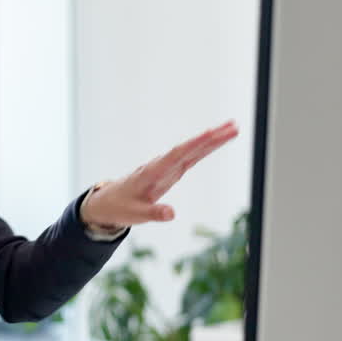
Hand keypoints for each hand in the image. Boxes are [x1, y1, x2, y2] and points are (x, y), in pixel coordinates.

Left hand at [81, 121, 238, 228]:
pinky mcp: (170, 172)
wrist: (107, 202)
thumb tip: (171, 213)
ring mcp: (166, 167)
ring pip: (192, 150)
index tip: (212, 133)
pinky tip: (217, 141)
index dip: (195, 144)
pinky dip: (204, 149)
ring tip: (233, 128)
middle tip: (234, 126)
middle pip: (189, 148)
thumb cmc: (120, 207)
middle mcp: (160, 165)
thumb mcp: (136, 214)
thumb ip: (154, 213)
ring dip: (212, 140)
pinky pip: (190, 157)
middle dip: (211, 138)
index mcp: (152, 173)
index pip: (177, 155)